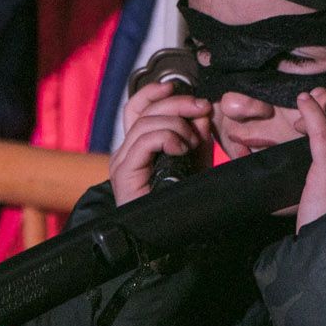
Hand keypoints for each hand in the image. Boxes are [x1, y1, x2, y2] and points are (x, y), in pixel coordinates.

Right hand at [110, 81, 211, 205]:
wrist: (175, 241)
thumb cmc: (184, 202)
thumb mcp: (196, 160)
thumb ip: (198, 135)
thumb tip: (202, 111)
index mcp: (139, 145)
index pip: (138, 107)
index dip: (154, 92)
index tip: (176, 85)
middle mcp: (126, 151)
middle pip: (144, 110)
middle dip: (177, 103)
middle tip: (202, 108)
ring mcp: (122, 163)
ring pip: (145, 123)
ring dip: (176, 125)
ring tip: (192, 143)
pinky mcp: (124, 174)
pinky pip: (143, 142)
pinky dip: (166, 138)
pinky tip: (181, 149)